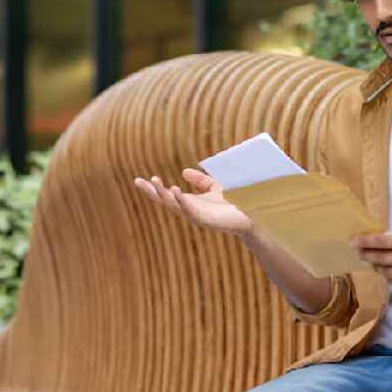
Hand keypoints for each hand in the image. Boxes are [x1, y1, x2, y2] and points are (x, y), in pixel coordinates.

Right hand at [134, 169, 252, 235]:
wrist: (251, 214)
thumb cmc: (234, 201)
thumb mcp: (214, 186)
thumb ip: (200, 180)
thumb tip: (183, 172)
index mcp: (190, 203)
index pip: (167, 196)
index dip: (153, 189)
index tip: (139, 180)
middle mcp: (190, 210)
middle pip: (166, 201)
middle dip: (152, 192)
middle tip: (139, 181)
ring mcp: (197, 216)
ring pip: (175, 205)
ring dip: (163, 194)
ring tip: (154, 182)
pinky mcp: (206, 219)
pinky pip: (190, 210)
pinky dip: (181, 201)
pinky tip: (174, 191)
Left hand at [350, 231, 391, 294]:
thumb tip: (374, 241)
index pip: (384, 241)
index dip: (366, 241)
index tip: (353, 241)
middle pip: (381, 259)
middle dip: (366, 255)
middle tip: (357, 252)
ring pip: (386, 273)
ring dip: (377, 266)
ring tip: (375, 261)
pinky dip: (389, 276)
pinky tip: (390, 270)